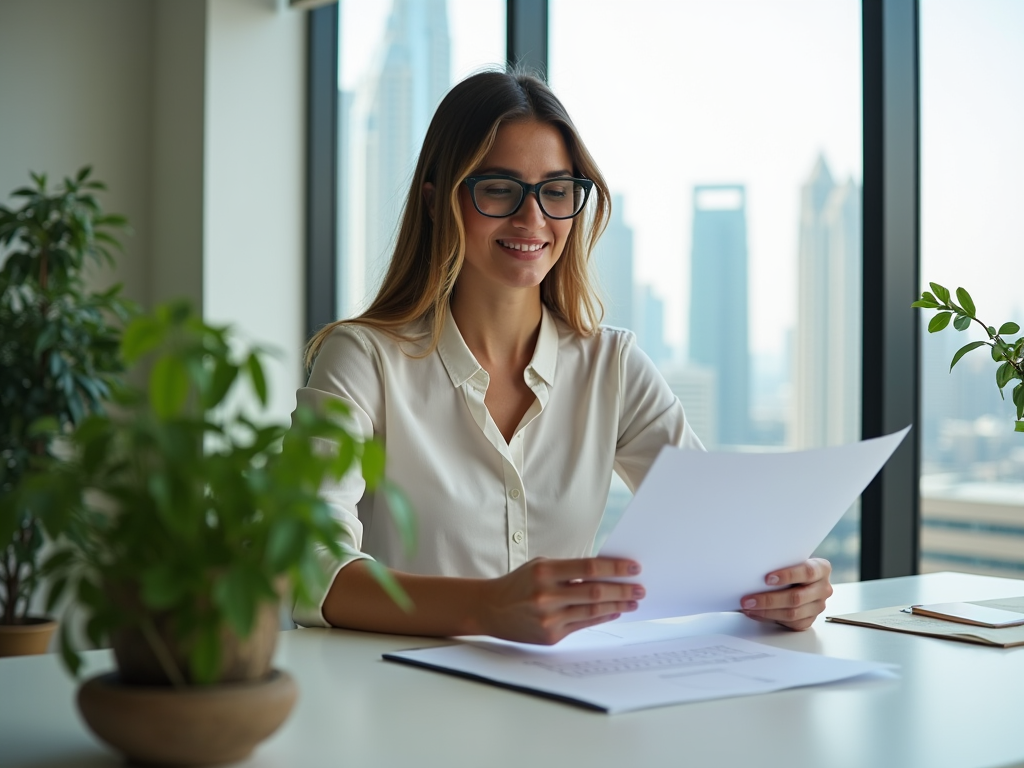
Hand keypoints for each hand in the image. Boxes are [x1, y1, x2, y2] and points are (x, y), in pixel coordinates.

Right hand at [479, 557, 643, 643]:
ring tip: (633, 600)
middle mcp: (547, 595)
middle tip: (640, 588)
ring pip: (593, 610)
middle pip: (596, 592)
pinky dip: (602, 617)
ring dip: (618, 605)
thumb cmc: (519, 583)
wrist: (491, 609)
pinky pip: (584, 624)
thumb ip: (569, 569)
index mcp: (545, 572)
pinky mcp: (551, 635)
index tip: (634, 567)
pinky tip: (614, 611)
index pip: (589, 568)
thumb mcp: (540, 566)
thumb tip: (606, 572)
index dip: (615, 567)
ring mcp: (549, 618)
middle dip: (623, 589)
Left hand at [740, 558, 832, 630]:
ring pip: (792, 613)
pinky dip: (769, 618)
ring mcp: (818, 606)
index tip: (767, 578)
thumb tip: (754, 572)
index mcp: (821, 568)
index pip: (807, 572)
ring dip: (766, 611)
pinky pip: (789, 623)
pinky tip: (755, 613)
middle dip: (769, 599)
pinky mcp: (809, 620)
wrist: (799, 578)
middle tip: (749, 600)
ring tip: (748, 607)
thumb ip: (780, 564)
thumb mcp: (790, 560)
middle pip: (797, 597)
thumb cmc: (791, 566)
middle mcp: (823, 588)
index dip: (788, 575)